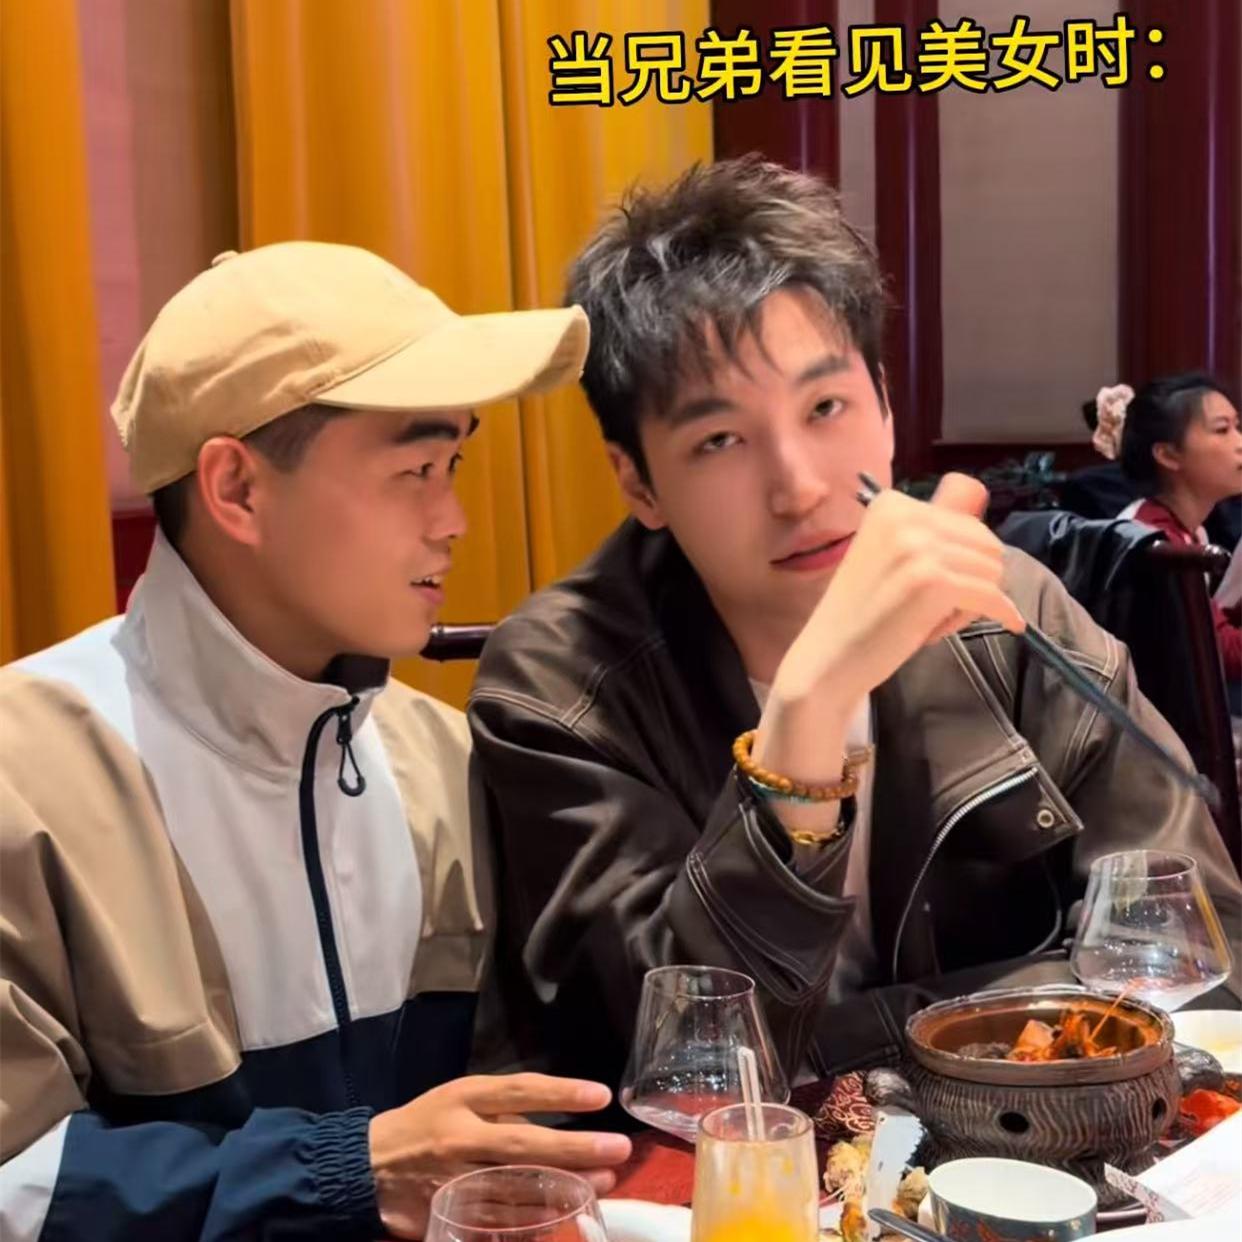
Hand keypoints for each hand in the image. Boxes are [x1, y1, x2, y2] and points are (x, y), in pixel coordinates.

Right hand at [368, 1073, 631, 1238]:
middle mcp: (459, 1137)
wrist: (365, 1168)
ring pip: (518, 1188)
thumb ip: (501, 1109)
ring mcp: (454, 1181)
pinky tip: (564, 1216)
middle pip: (524, 1144)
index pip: (518, 1090)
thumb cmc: (422, 1125)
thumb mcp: (456, 1099)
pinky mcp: (449, 1216)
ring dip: (565, 1187)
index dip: (561, 1093)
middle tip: (618, 1148)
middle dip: (576, 1147)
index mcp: (462, 1098)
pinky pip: (499, 1222)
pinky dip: (533, 1221)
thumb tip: (555, 1119)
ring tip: (603, 1182)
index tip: (601, 1096)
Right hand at [755, 474, 1024, 803]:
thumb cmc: (861, 614)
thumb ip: (927, 532)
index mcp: (891, 504)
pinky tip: (1007, 624)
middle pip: (986, 544)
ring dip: (978, 600)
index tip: (935, 587)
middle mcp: (905, 516)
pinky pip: (993, 595)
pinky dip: (1003, 612)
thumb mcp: (890, 555)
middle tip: (941, 607)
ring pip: (993, 570)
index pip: (967, 523)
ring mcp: (919, 548)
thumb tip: (981, 506)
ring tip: (938, 619)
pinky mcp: (935, 582)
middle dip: (975, 577)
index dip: (963, 560)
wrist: (829, 658)